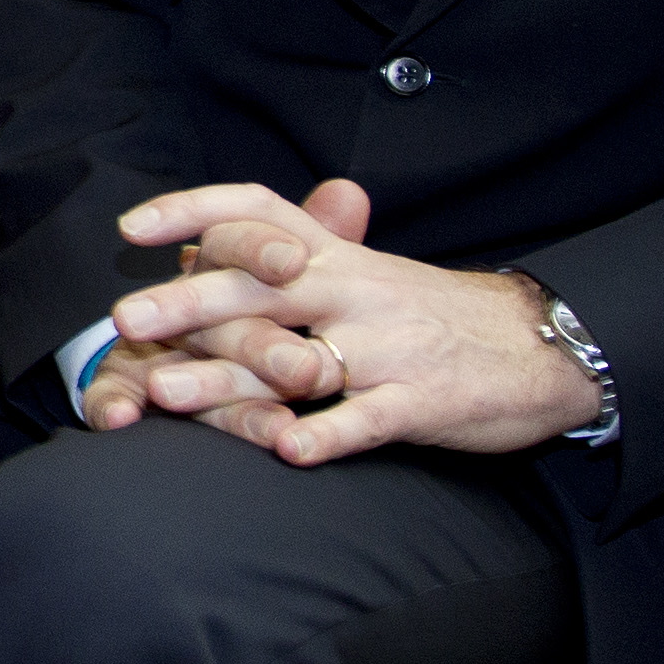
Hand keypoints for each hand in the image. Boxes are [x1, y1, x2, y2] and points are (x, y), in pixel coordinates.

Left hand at [83, 178, 598, 460]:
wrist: (539, 345)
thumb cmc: (428, 317)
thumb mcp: (361, 274)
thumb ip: (289, 263)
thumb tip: (202, 249)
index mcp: (337, 257)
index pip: (258, 211)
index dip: (194, 210)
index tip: (131, 227)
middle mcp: (354, 290)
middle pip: (261, 284)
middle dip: (188, 301)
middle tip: (124, 319)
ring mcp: (387, 347)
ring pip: (297, 358)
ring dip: (229, 380)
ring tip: (167, 396)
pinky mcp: (422, 402)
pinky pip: (367, 418)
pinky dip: (329, 436)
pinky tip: (288, 453)